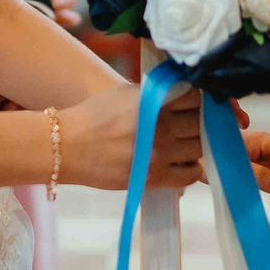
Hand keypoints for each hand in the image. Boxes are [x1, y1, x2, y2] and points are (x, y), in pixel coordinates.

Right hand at [58, 79, 202, 189]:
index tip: (191, 104)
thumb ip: (156, 93)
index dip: (196, 101)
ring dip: (196, 145)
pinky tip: (181, 162)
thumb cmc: (95, 116)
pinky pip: (190, 174)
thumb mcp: (126, 92)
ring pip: (199, 149)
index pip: (195, 98)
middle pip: (201, 124)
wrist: (68, 147)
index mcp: (154, 102)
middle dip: (198, 123)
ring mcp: (160, 154)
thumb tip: (181, 94)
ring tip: (185, 143)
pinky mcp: (155, 177)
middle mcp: (161, 127)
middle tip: (189, 125)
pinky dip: (191, 168)